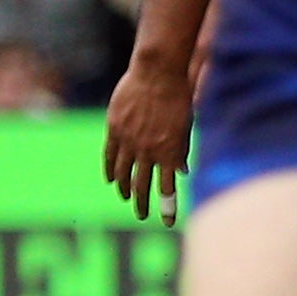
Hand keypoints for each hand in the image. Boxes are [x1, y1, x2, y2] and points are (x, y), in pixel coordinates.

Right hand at [103, 54, 193, 223]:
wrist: (158, 73)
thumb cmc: (179, 97)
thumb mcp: (186, 125)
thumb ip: (182, 150)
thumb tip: (181, 171)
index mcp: (170, 151)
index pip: (168, 187)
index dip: (167, 207)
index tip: (166, 223)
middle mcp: (148, 150)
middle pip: (142, 185)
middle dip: (142, 203)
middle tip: (141, 216)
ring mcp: (129, 140)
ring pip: (124, 172)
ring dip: (125, 188)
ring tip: (127, 198)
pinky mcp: (115, 129)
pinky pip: (110, 155)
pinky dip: (110, 170)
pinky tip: (111, 180)